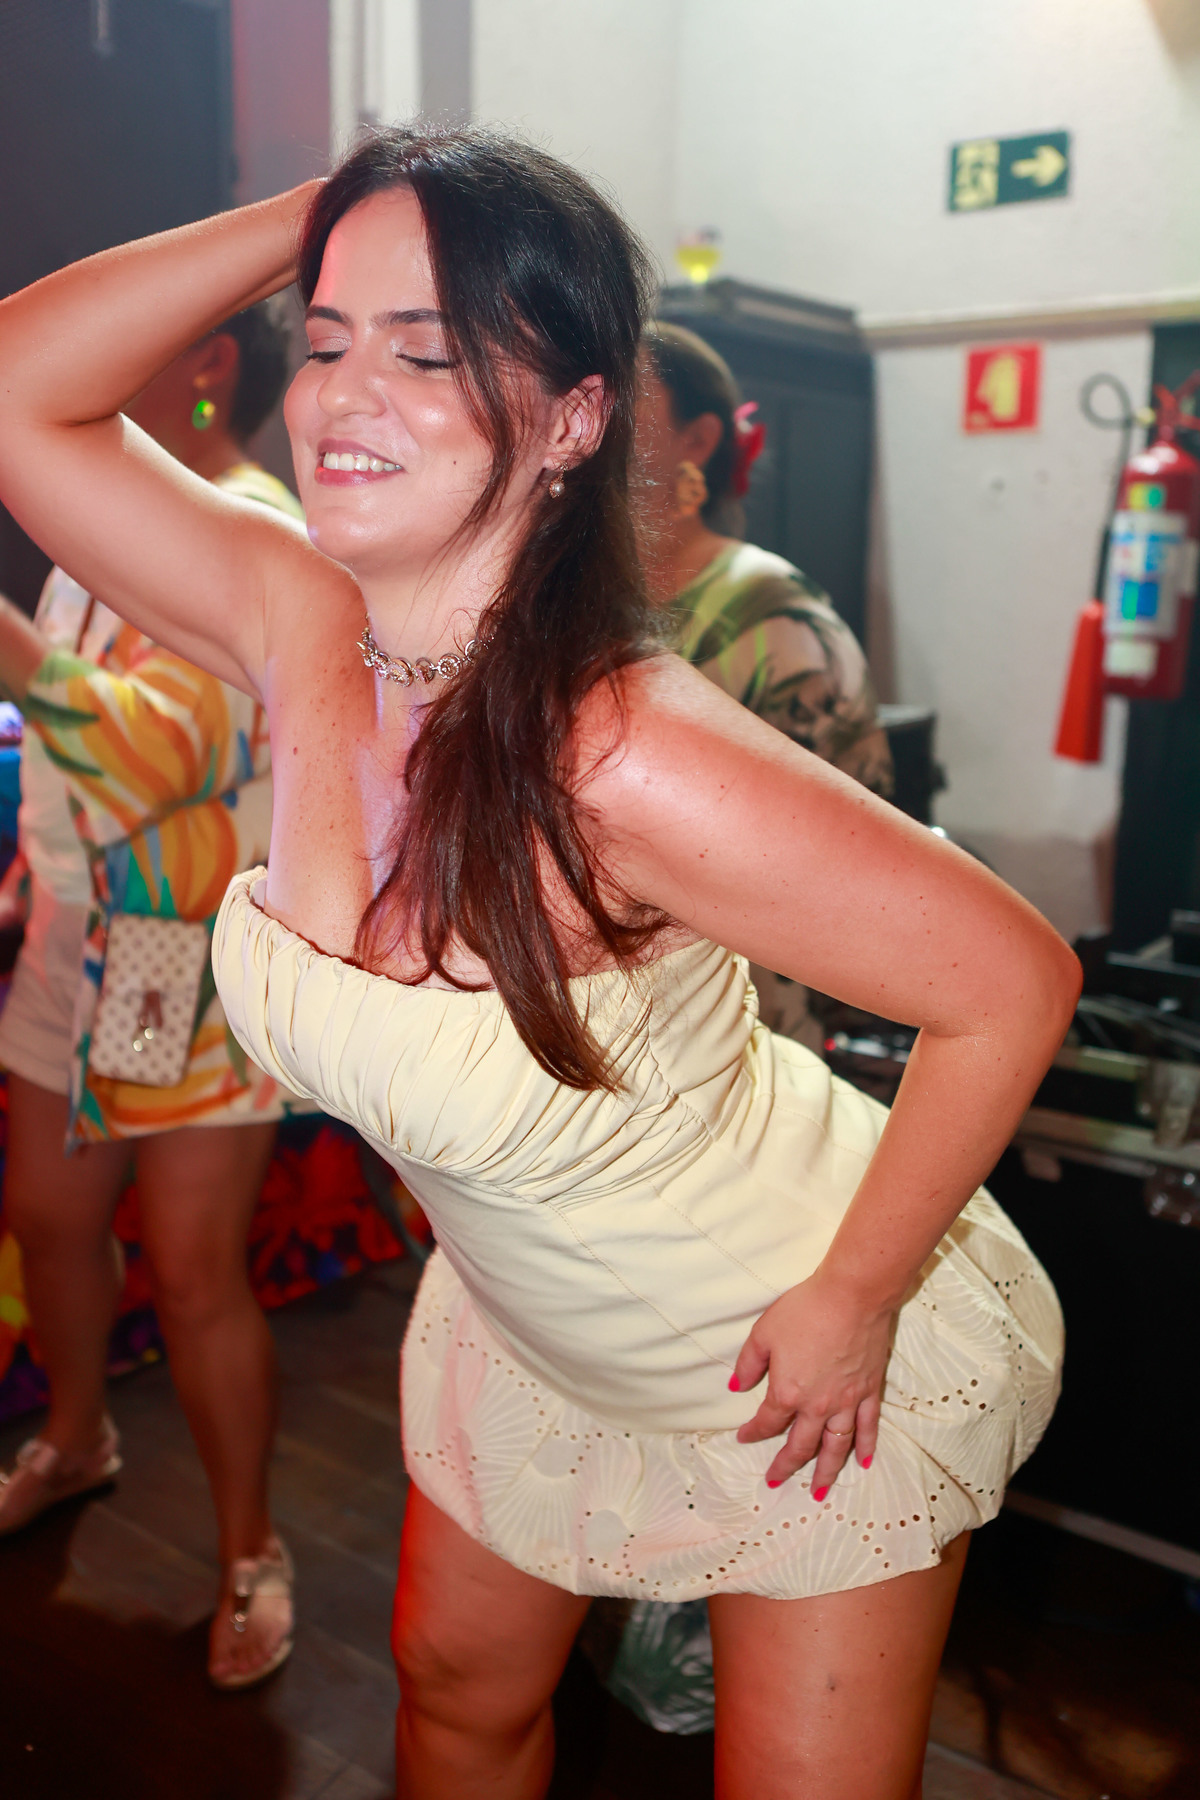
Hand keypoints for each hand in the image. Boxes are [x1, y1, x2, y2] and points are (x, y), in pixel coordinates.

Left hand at [729, 1268, 894, 1493]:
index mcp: (788, 1393)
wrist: (852, 1296)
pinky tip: (863, 1463)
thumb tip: (736, 1386)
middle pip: (800, 1445)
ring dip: (826, 1472)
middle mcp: (818, 1406)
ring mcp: (847, 1402)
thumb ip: (748, 1364)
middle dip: (786, 1466)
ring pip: (836, 1447)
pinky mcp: (869, 1392)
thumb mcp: (764, 1332)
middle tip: (775, 1481)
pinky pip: (867, 1428)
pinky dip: (865, 1447)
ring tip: (819, 1491)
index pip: (767, 1422)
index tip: (744, 1436)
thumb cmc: (805, 1310)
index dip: (754, 1432)